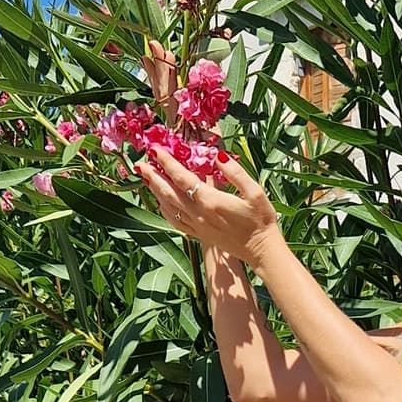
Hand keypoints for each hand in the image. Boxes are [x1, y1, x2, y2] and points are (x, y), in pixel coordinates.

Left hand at [136, 145, 282, 265]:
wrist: (261, 251)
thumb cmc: (261, 220)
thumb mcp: (254, 191)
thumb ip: (235, 172)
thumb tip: (218, 156)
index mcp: (210, 200)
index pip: (181, 177)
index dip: (166, 162)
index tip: (155, 150)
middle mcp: (198, 213)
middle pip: (168, 192)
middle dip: (152, 176)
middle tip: (140, 164)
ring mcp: (197, 226)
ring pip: (168, 207)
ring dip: (155, 192)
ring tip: (146, 179)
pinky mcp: (199, 235)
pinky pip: (175, 222)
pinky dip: (164, 210)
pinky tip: (162, 203)